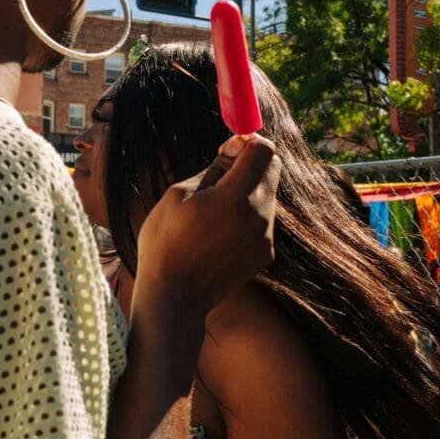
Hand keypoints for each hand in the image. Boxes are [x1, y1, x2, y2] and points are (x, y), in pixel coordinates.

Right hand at [135, 134, 280, 314]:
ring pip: (267, 195)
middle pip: (272, 170)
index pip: (265, 151)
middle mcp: (260, 216)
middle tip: (221, 172)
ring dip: (247, 190)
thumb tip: (238, 146)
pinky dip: (247, 215)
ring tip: (213, 210)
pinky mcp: (265, 254)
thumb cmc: (166, 242)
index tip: (229, 148)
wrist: (175, 297)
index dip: (248, 141)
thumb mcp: (180, 195)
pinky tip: (218, 232)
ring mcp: (265, 237)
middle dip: (251, 163)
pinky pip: (263, 220)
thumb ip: (215, 168)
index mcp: (236, 198)